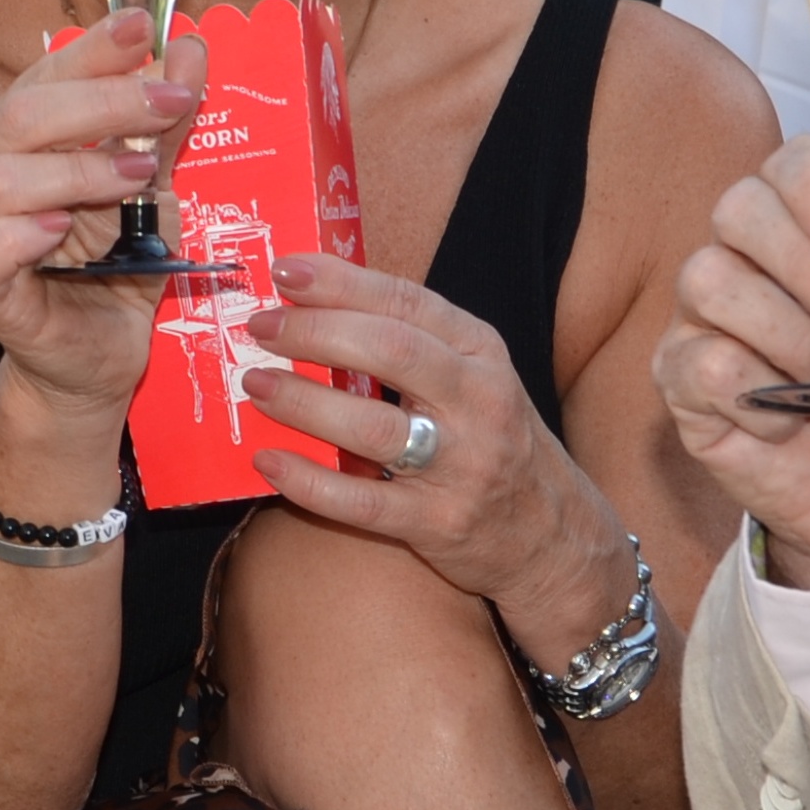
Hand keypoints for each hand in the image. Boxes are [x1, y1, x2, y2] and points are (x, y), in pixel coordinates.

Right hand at [0, 4, 203, 411]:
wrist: (98, 354)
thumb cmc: (115, 264)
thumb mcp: (151, 185)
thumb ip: (164, 123)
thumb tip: (189, 48)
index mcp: (14, 132)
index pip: (47, 74)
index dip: (95, 49)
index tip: (145, 27)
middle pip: (24, 114)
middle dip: (103, 101)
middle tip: (168, 102)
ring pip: (3, 177)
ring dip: (78, 169)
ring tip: (137, 177)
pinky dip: (20, 236)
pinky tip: (61, 229)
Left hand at [240, 255, 630, 650]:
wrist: (553, 537)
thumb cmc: (495, 445)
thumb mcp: (475, 379)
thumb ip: (413, 344)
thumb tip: (316, 308)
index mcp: (481, 353)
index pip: (406, 302)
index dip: (341, 282)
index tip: (286, 272)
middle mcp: (478, 401)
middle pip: (390, 351)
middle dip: (315, 332)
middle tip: (260, 327)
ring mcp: (462, 465)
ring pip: (373, 426)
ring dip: (304, 402)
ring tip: (255, 385)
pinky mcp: (438, 523)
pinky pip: (362, 501)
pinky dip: (308, 480)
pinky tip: (269, 460)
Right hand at [653, 143, 809, 586]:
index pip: (791, 164)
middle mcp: (750, 260)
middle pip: (738, 209)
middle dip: (802, 257)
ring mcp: (708, 321)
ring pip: (709, 281)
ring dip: (785, 331)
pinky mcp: (685, 388)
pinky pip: (697, 365)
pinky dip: (754, 394)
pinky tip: (790, 420)